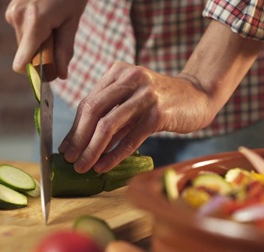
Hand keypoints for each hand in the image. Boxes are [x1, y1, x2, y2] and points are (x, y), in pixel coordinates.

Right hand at [5, 0, 86, 78]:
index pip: (22, 63)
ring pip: (25, 43)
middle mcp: (18, 17)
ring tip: (54, 22)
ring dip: (40, 42)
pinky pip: (23, 32)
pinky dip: (35, 32)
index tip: (49, 71)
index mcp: (34, 22)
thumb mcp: (72, 21)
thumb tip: (61, 75)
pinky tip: (46, 16)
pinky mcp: (12, 9)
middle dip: (43, 55)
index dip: (34, 73)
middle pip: (26, 55)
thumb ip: (64, 50)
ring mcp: (13, 12)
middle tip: (59, 38)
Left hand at [58, 62, 215, 173]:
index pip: (88, 102)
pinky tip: (104, 167)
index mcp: (118, 73)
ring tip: (83, 166)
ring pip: (108, 124)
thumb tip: (80, 144)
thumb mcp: (131, 102)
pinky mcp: (159, 113)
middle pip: (93, 110)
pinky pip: (130, 138)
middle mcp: (130, 79)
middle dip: (78, 139)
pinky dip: (114, 155)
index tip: (65, 148)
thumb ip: (110, 116)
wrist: (198, 97)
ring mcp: (145, 95)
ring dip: (92, 149)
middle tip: (70, 160)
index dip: (74, 128)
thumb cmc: (161, 103)